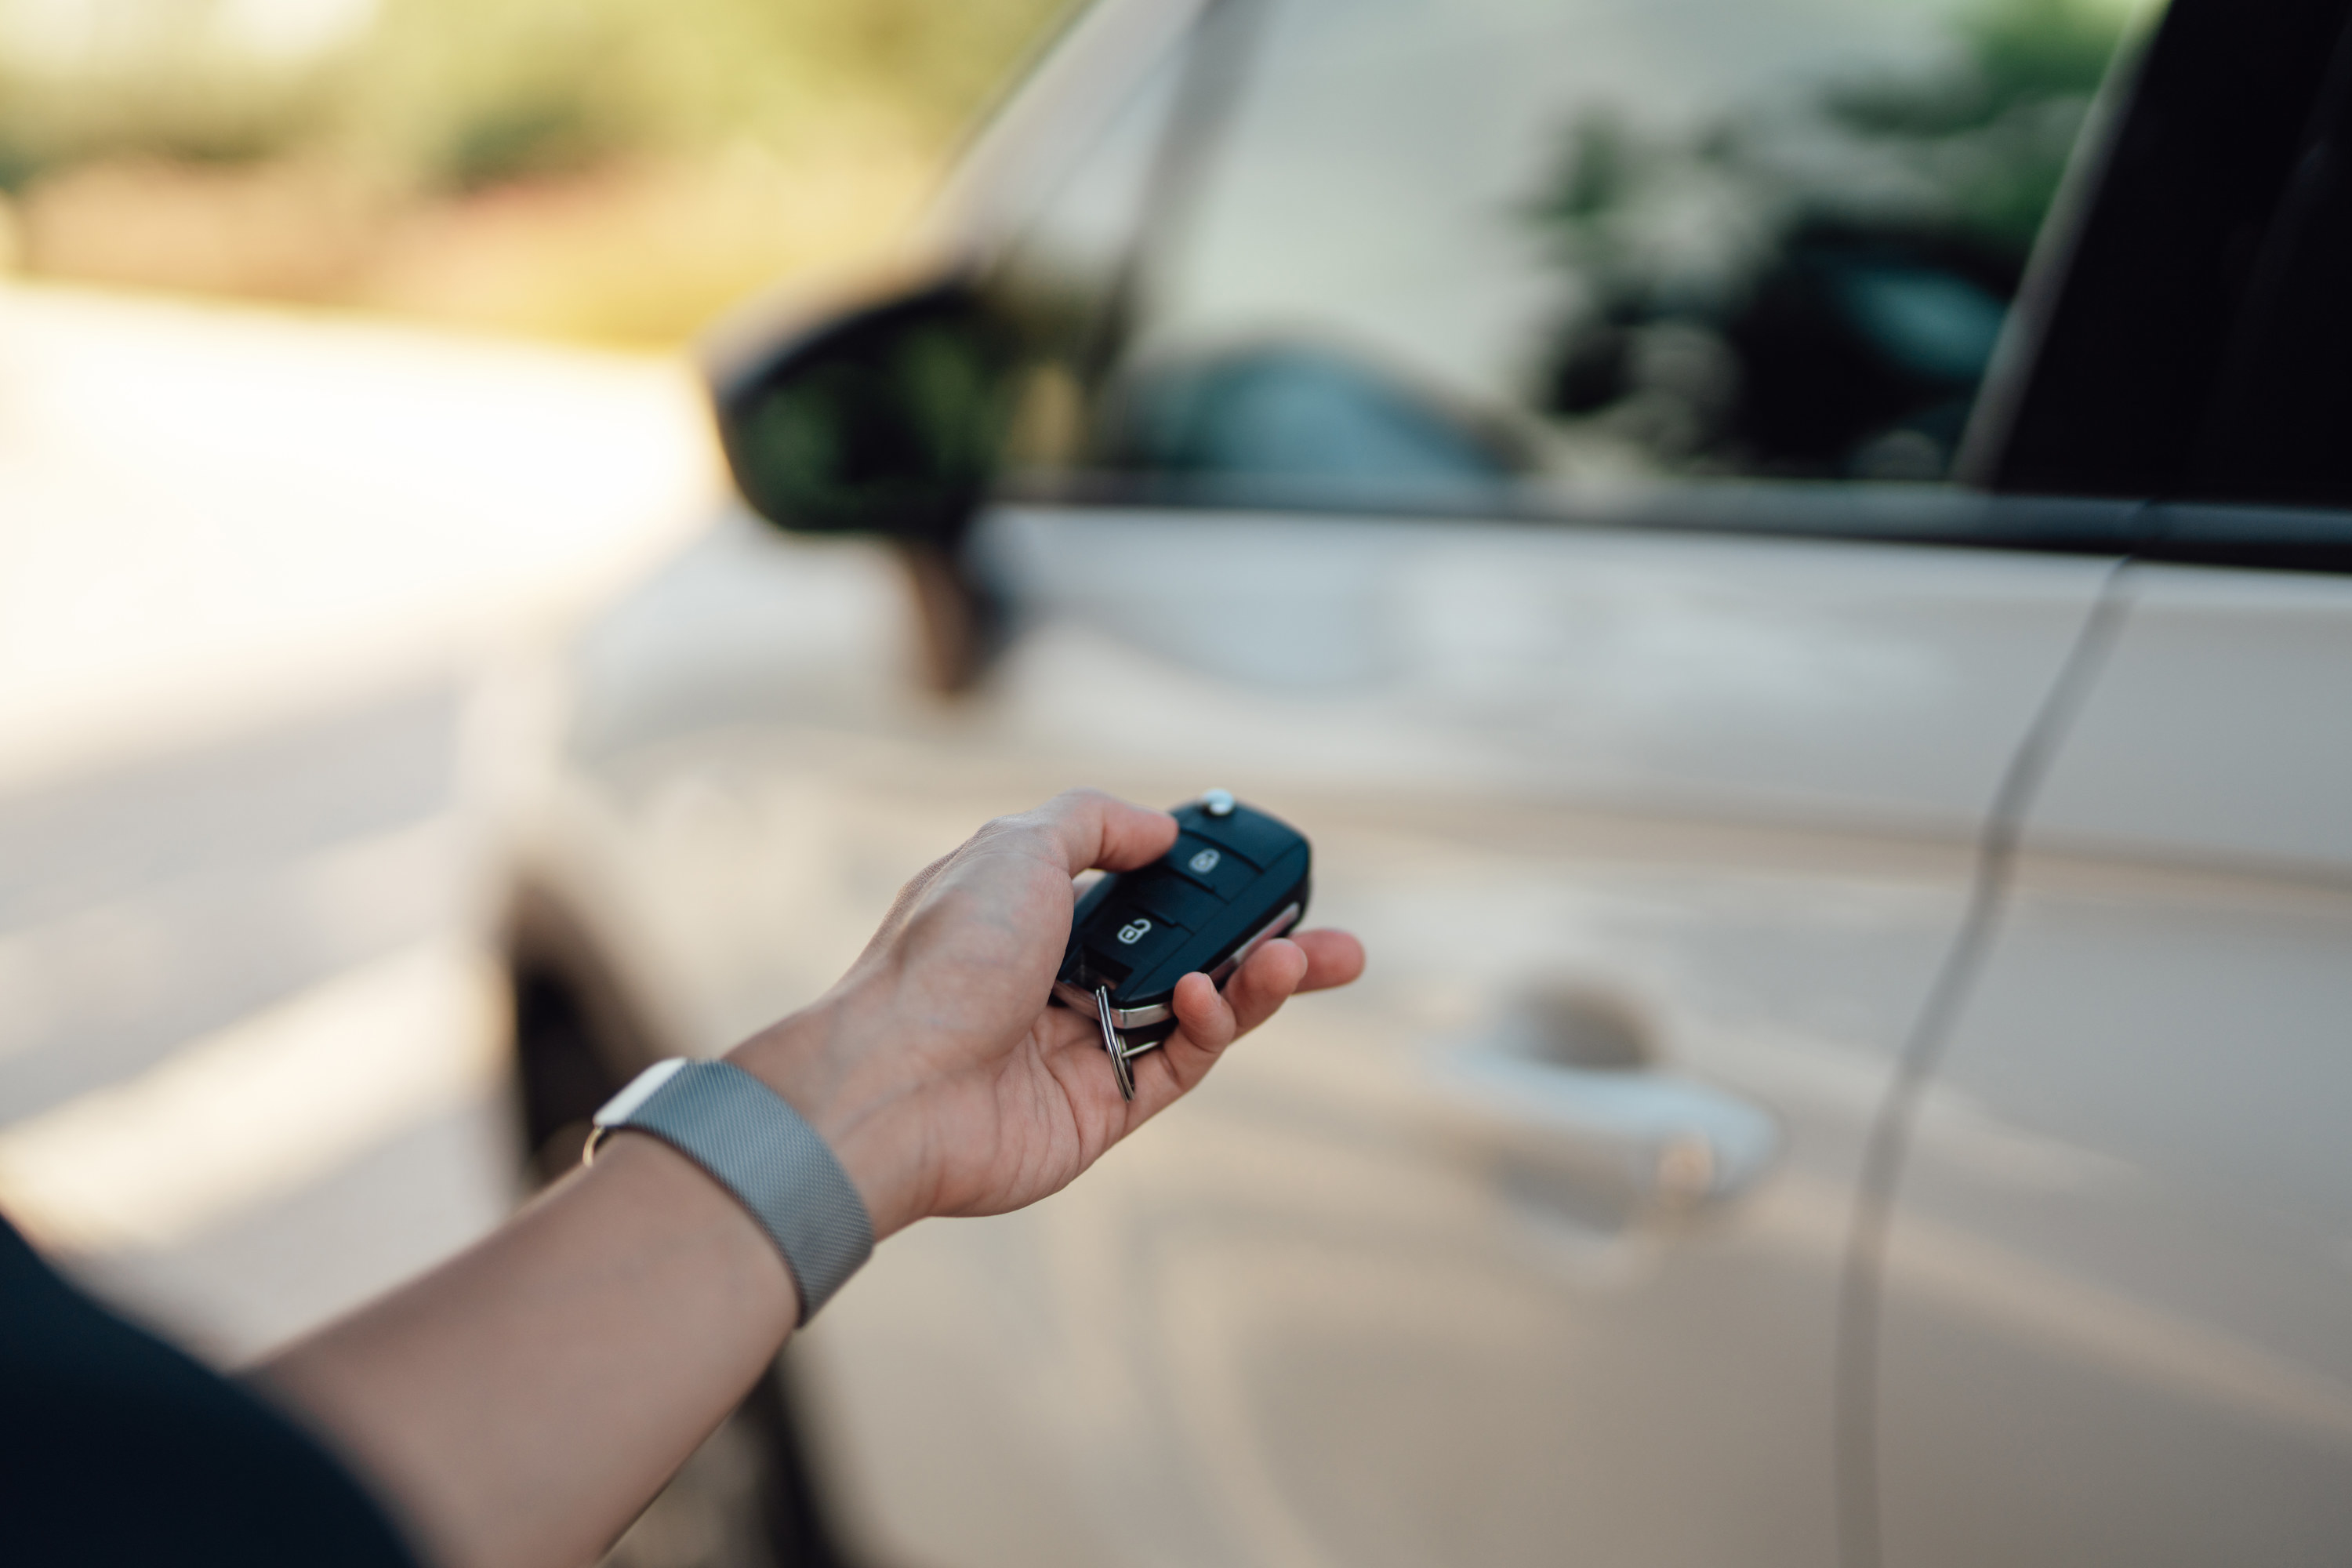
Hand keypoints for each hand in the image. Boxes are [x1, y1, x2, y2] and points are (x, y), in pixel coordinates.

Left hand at [728, 789, 1364, 1238]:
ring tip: (1300, 961)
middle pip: (1187, 956)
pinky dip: (1210, 1029)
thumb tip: (1161, 828)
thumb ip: (1095, 822)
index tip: (1264, 869)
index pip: (1142, 891)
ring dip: (1256, 984)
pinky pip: (1178, 1066)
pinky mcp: (1099, 1112)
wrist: (890, 1086)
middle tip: (1335, 940)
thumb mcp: (1016, 846)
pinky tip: (1212, 998)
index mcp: (1035, 912)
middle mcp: (1060, 980)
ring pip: (1196, 1012)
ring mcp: (1083, 1049)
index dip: (1205, 881)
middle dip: (1265, 945)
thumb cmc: (940, 960)